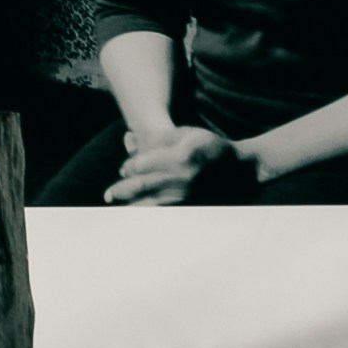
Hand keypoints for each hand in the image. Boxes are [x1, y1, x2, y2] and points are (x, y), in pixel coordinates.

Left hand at [102, 121, 232, 207]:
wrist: (239, 170)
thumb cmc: (211, 146)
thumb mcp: (188, 133)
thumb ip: (159, 138)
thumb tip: (129, 142)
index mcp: (181, 156)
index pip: (145, 163)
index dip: (130, 166)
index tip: (123, 168)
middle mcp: (182, 177)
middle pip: (144, 184)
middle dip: (123, 189)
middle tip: (108, 195)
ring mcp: (187, 193)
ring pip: (152, 202)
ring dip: (132, 205)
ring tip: (117, 209)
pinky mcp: (190, 204)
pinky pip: (164, 210)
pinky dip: (149, 213)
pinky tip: (137, 214)